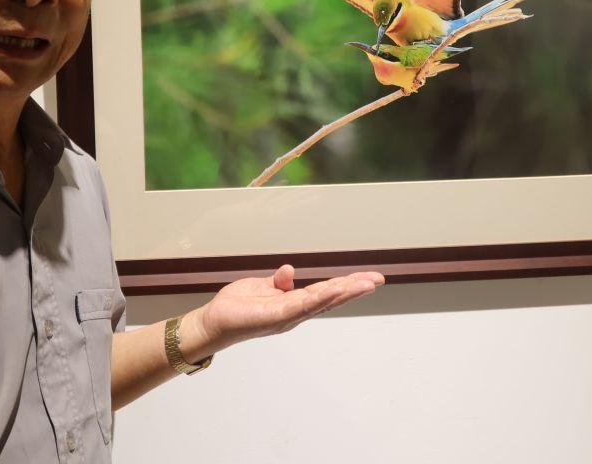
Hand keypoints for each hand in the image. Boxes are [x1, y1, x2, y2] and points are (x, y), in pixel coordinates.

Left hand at [185, 265, 384, 355]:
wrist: (213, 322)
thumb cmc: (237, 307)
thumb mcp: (261, 287)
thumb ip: (278, 281)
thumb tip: (290, 270)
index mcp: (294, 304)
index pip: (326, 292)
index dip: (347, 285)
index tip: (369, 277)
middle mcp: (295, 312)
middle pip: (330, 298)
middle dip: (354, 289)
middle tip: (378, 279)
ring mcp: (288, 316)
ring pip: (322, 302)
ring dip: (345, 292)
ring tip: (366, 283)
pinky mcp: (277, 316)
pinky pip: (303, 305)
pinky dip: (321, 297)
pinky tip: (336, 289)